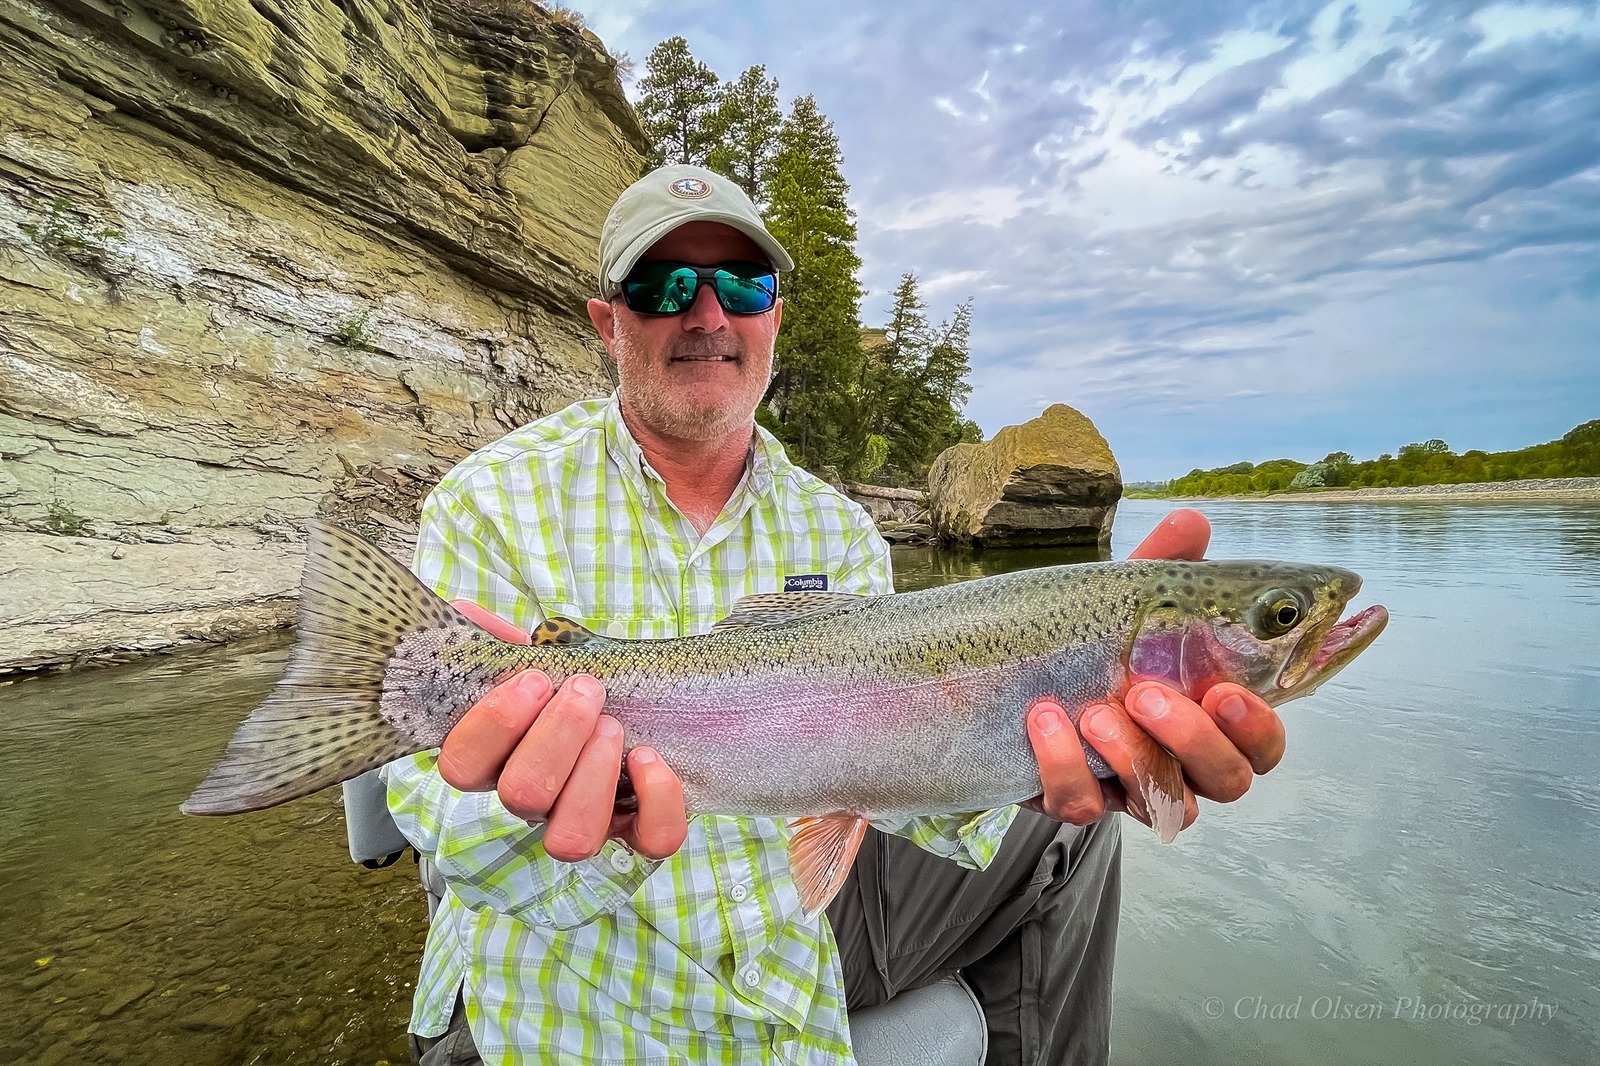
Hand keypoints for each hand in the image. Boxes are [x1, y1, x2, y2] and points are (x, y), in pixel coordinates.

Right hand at [434, 601, 688, 862]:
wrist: (631, 699)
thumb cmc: (565, 682)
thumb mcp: (527, 655)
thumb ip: (494, 639)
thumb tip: (466, 618)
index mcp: (494, 761)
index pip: (461, 767)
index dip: (493, 724)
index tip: (532, 678)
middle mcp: (532, 801)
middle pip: (521, 796)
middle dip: (557, 734)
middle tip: (586, 690)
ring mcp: (583, 821)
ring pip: (571, 838)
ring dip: (594, 776)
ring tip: (613, 725)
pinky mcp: (638, 828)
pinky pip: (652, 841)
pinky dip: (657, 801)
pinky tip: (649, 755)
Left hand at [1023, 509, 1286, 833]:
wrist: (1006, 675)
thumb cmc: (1092, 641)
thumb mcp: (1125, 602)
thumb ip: (1162, 567)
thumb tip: (1192, 522)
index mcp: (1209, 717)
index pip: (1263, 742)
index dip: (1257, 727)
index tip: (1225, 693)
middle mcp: (1181, 763)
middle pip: (1228, 782)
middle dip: (1194, 741)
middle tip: (1147, 695)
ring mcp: (1129, 788)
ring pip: (1165, 805)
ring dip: (1133, 758)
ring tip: (1096, 711)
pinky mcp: (1075, 798)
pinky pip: (1082, 805)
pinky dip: (1065, 765)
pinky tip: (1044, 720)